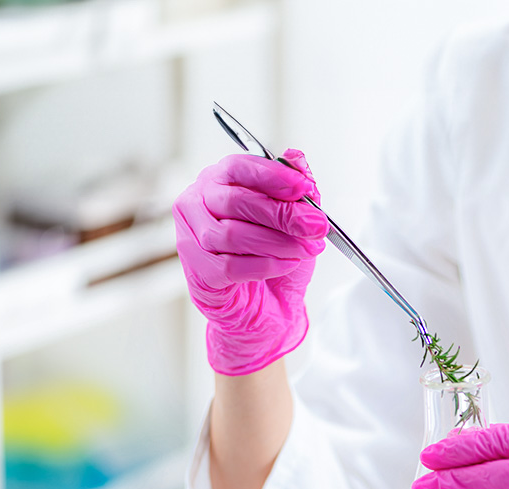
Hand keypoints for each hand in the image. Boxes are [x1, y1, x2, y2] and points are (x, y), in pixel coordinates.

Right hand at [173, 150, 327, 375]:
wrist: (266, 307)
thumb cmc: (275, 256)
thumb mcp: (294, 222)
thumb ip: (296, 191)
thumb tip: (299, 160)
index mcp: (219, 180)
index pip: (240, 166)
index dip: (273, 176)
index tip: (305, 188)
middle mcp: (197, 202)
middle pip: (237, 201)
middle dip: (283, 213)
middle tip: (316, 224)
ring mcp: (192, 236)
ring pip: (233, 234)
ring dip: (278, 242)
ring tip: (307, 249)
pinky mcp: (198, 270)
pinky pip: (231, 266)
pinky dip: (265, 265)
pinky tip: (286, 264)